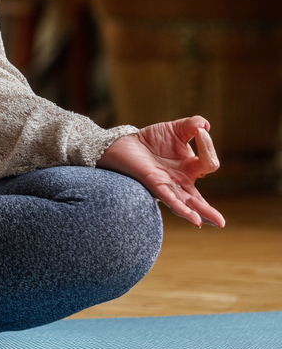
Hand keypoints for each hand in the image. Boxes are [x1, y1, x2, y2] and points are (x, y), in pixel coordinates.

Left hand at [96, 116, 223, 227]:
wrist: (127, 143)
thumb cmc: (153, 139)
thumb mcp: (176, 129)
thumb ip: (192, 125)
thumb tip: (205, 125)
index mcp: (191, 167)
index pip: (209, 162)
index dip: (207, 145)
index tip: (200, 130)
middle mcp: (182, 180)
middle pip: (199, 199)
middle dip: (210, 211)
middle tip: (221, 223)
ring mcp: (169, 185)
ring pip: (189, 204)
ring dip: (202, 213)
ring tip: (216, 224)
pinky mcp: (155, 184)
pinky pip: (172, 200)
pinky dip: (184, 209)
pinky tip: (195, 220)